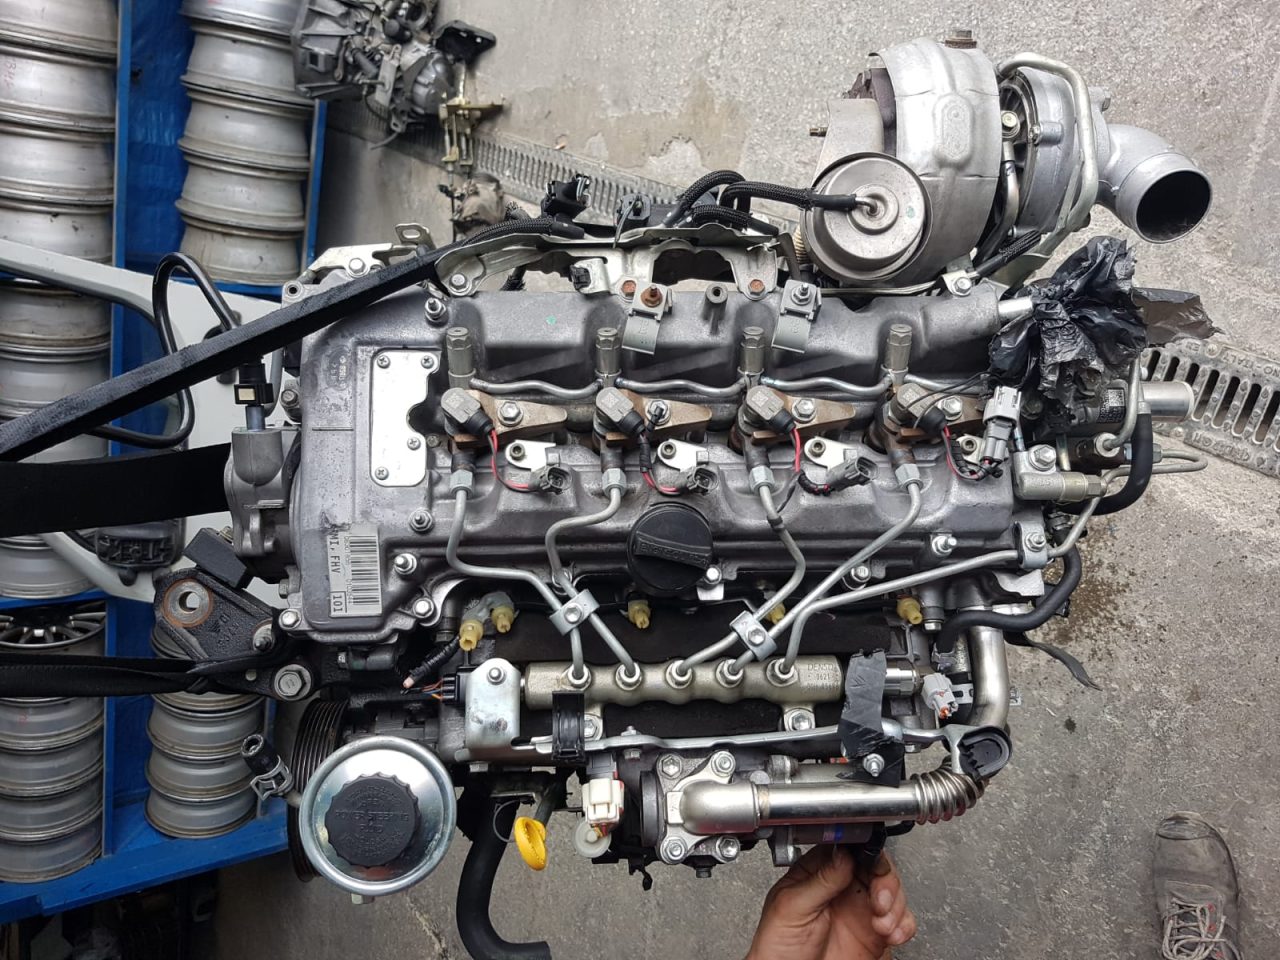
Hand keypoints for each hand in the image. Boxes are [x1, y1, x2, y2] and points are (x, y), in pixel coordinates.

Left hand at [745, 846, 915, 959]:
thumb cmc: (778, 945)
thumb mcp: (792, 906)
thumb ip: (820, 880)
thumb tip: (842, 853)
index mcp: (818, 873)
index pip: (847, 849)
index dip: (864, 850)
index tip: (870, 859)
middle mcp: (842, 888)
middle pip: (876, 867)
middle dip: (885, 880)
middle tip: (879, 898)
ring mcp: (860, 909)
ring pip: (892, 891)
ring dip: (895, 904)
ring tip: (882, 922)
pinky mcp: (875, 933)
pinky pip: (901, 921)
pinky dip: (904, 924)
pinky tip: (893, 932)